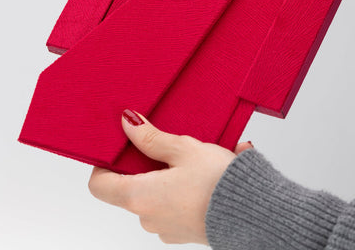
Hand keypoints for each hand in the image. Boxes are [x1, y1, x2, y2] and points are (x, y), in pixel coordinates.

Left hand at [88, 109, 253, 244]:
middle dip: (142, 166)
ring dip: (163, 178)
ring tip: (188, 160)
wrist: (255, 213)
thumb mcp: (184, 149)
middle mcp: (147, 217)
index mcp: (140, 196)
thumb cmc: (218, 182)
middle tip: (164, 147)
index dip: (103, 165)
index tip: (117, 150)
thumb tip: (129, 124)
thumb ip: (152, 138)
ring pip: (152, 196)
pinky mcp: (182, 231)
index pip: (99, 185)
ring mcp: (165, 228)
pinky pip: (170, 206)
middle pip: (128, 188)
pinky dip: (177, 191)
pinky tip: (199, 176)